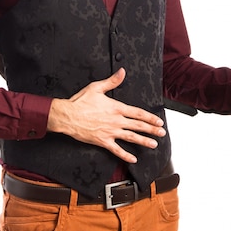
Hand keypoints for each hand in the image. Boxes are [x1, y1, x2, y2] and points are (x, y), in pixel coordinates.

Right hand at [47, 68, 165, 163]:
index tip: (159, 121)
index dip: (150, 117)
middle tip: (162, 133)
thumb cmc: (80, 101)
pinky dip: (125, 155)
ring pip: (131, 138)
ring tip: (154, 144)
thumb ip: (112, 81)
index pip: (138, 113)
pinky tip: (133, 159)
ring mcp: (110, 132)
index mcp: (116, 108)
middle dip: (152, 130)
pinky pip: (117, 150)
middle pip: (138, 126)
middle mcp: (116, 121)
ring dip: (144, 141)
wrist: (67, 116)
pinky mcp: (103, 141)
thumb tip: (122, 72)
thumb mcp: (97, 87)